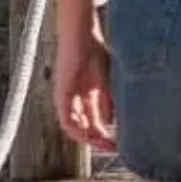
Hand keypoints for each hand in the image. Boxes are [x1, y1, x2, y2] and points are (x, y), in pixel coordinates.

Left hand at [56, 37, 116, 153]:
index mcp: (86, 95)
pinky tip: (88, 134)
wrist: (81, 33)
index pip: (94, 121)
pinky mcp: (61, 93)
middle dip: (98, 140)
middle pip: (84, 127)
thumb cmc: (94, 49)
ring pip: (73, 127)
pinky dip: (76, 129)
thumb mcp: (107, 80)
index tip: (119, 144)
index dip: (106, 135)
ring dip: (87, 138)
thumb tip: (110, 123)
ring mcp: (67, 97)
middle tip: (112, 148)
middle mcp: (75, 100)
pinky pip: (65, 118)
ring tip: (101, 143)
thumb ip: (108, 101)